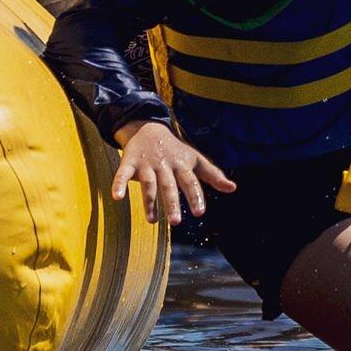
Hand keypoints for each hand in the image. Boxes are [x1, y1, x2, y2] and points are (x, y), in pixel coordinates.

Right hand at [111, 121, 233, 224]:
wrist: (148, 128)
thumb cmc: (175, 150)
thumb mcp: (194, 160)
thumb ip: (212, 175)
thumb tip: (233, 188)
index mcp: (181, 165)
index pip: (190, 181)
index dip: (195, 196)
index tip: (200, 213)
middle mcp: (164, 165)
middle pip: (169, 185)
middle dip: (171, 202)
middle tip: (176, 222)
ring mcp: (146, 164)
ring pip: (148, 184)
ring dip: (149, 202)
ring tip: (153, 221)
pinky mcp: (129, 163)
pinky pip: (122, 174)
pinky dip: (119, 184)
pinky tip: (117, 197)